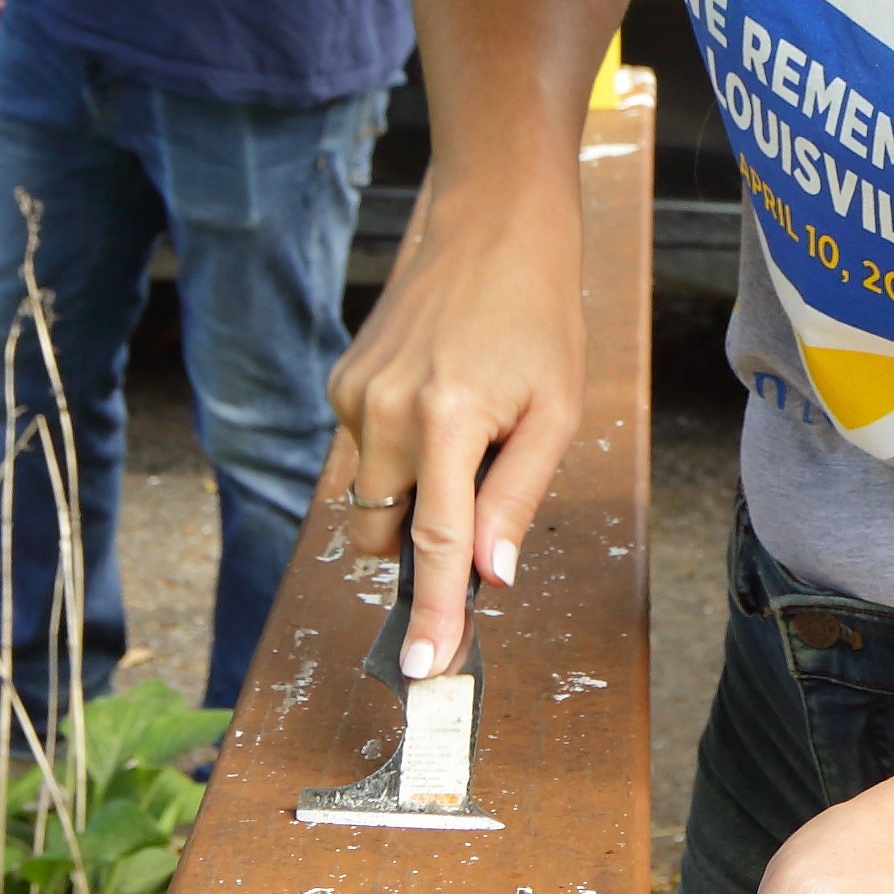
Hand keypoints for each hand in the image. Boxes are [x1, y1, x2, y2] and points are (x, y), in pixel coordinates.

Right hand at [323, 162, 583, 674]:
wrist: (492, 226)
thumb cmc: (539, 317)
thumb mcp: (553, 414)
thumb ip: (516, 500)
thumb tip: (488, 579)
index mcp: (446, 419)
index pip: (430, 545)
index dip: (430, 614)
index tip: (423, 667)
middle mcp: (384, 409)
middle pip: (382, 539)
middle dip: (421, 548)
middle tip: (478, 505)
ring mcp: (352, 394)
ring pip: (366, 503)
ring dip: (409, 500)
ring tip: (465, 437)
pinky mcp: (340, 381)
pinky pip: (361, 456)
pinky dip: (397, 456)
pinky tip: (439, 404)